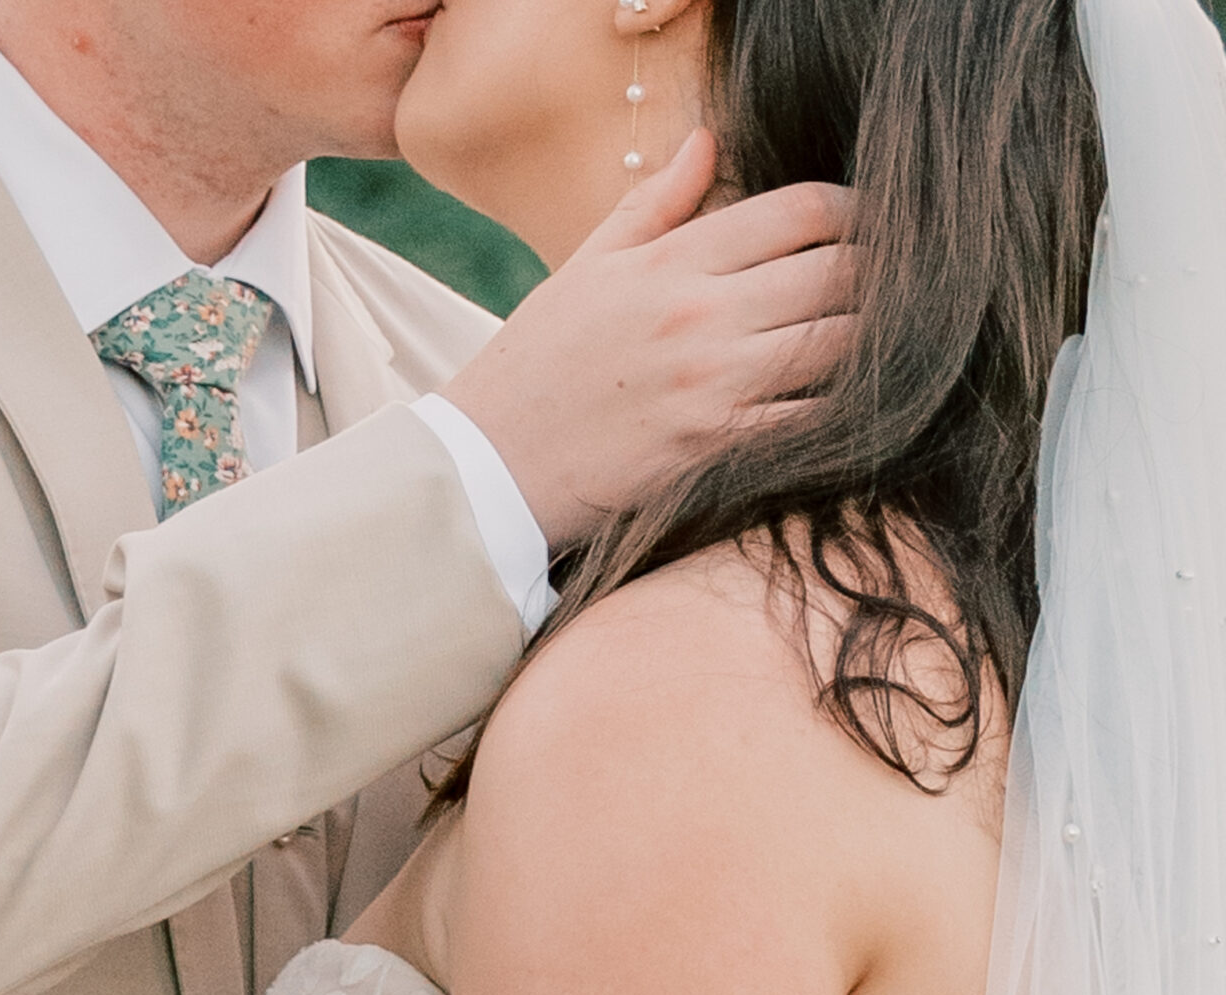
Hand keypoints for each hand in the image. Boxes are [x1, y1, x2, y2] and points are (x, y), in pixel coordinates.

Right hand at [443, 130, 856, 548]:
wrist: (493, 462)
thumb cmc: (539, 365)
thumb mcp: (588, 266)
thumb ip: (656, 203)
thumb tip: (708, 141)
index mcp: (675, 260)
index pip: (801, 210)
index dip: (854, 210)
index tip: (868, 224)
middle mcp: (704, 314)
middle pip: (838, 273)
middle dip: (877, 273)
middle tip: (892, 283)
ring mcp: (716, 383)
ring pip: (839, 344)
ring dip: (868, 339)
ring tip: (876, 337)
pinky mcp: (718, 446)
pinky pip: (811, 416)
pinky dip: (839, 405)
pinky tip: (844, 399)